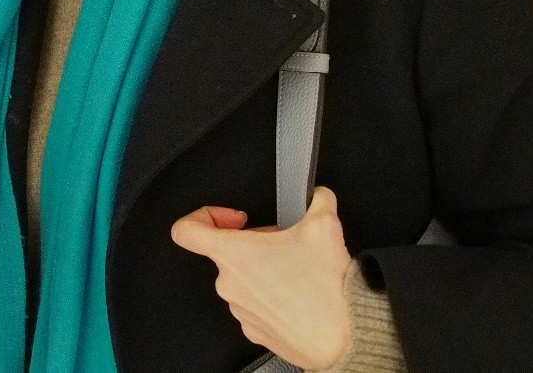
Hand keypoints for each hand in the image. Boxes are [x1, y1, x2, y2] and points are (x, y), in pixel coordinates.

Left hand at [170, 187, 351, 370]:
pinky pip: (254, 305)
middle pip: (227, 252)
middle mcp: (229, 284)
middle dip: (255, 243)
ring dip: (263, 270)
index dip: (204, 216)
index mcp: (233, 255)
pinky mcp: (255, 331)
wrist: (346, 337)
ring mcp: (240, 310)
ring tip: (295, 271)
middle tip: (284, 245)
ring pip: (242, 279)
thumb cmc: (327, 289)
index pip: (186, 231)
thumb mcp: (324, 225)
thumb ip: (316, 200)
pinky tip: (297, 295)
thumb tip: (318, 196)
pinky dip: (270, 296)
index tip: (232, 218)